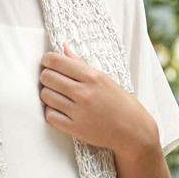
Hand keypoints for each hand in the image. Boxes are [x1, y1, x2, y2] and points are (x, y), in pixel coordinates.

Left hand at [39, 42, 155, 152]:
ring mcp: (79, 112)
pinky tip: (58, 109)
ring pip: (46, 96)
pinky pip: (49, 116)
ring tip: (56, 95)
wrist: (133, 130)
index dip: (47, 60)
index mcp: (93, 76)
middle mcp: (84, 93)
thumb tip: (64, 47)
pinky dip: (51, 111)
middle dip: (46, 76)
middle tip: (51, 79)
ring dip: (47, 94)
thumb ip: (81, 63)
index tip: (47, 62)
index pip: (56, 61)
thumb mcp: (105, 79)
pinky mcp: (75, 129)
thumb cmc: (120, 102)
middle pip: (47, 77)